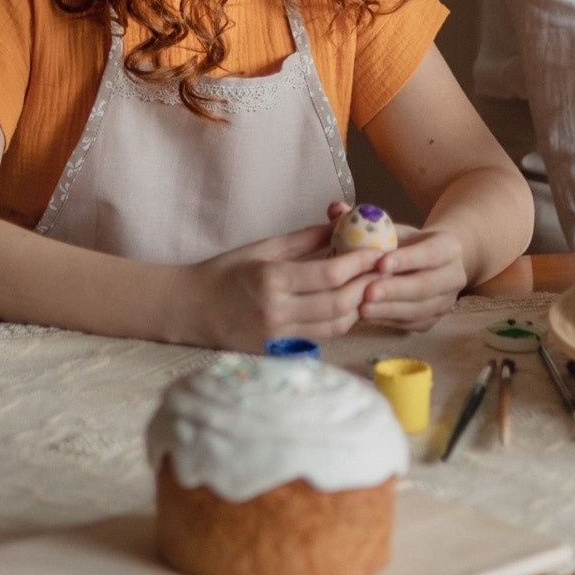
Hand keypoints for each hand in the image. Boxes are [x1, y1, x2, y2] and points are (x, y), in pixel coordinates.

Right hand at [181, 224, 380, 349]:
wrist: (191, 308)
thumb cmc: (225, 272)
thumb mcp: (264, 247)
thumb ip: (306, 238)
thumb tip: (343, 222)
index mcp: (271, 280)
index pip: (330, 275)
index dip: (359, 263)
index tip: (378, 251)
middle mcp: (276, 312)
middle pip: (339, 303)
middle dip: (367, 284)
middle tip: (383, 269)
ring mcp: (277, 336)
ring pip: (335, 325)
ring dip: (358, 306)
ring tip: (369, 286)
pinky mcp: (277, 351)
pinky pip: (320, 338)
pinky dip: (339, 322)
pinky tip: (346, 306)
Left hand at [357, 225, 470, 332]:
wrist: (426, 264)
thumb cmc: (403, 244)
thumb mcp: (392, 227)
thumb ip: (366, 221)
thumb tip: (335, 209)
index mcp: (449, 247)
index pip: (431, 253)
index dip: (407, 259)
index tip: (380, 263)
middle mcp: (454, 276)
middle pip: (426, 286)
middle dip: (395, 290)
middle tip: (368, 292)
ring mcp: (446, 301)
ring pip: (420, 309)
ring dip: (390, 309)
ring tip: (363, 308)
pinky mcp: (433, 320)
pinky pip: (412, 324)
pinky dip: (389, 321)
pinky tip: (369, 316)